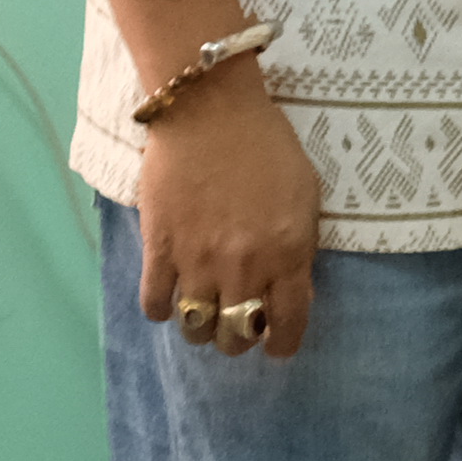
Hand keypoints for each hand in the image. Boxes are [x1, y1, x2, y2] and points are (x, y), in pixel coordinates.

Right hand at [135, 75, 323, 355]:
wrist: (210, 111)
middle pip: (238, 335)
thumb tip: (293, 286)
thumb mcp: (306, 194)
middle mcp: (244, 268)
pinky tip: (170, 296)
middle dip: (240, 339)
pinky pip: (155, 304)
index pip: (289, 323)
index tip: (278, 348)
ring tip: (204, 313)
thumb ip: (301, 244)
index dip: (283, 345)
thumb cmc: (266, 145)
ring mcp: (198, 262)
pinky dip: (162, 309)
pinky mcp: (159, 250)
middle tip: (237, 326)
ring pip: (196, 328)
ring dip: (202, 329)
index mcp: (287, 253)